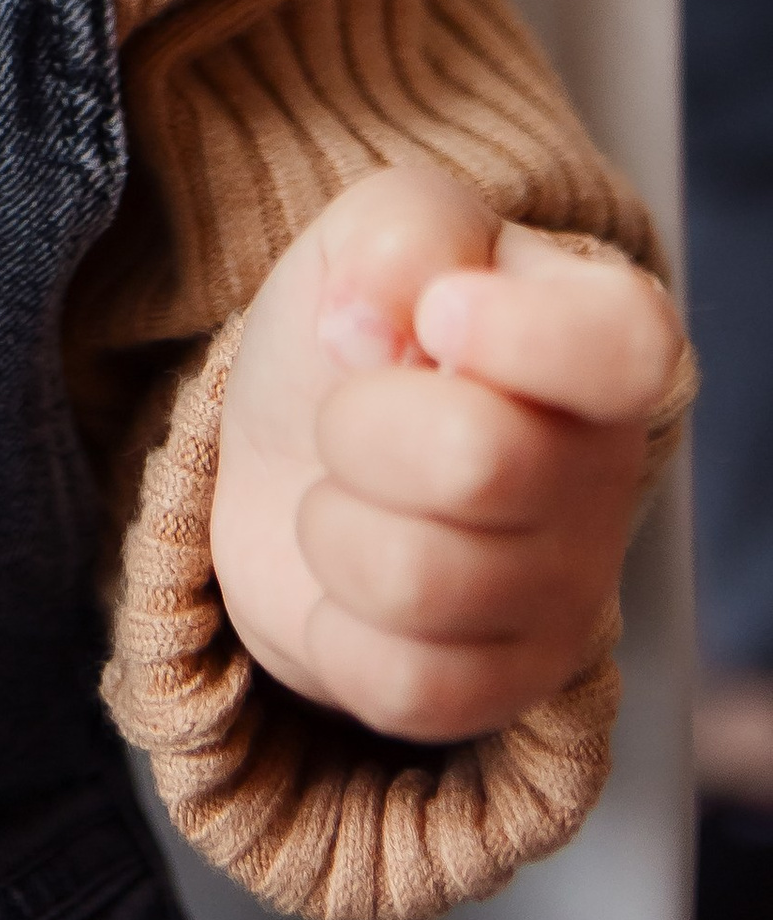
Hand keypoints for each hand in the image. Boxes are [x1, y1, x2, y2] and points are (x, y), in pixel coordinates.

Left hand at [210, 163, 680, 742]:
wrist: (296, 444)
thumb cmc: (363, 326)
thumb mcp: (380, 227)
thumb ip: (403, 232)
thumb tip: (374, 327)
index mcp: (605, 341)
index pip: (623, 348)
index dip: (516, 333)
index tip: (435, 314)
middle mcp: (606, 475)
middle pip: (474, 460)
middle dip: (357, 423)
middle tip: (352, 410)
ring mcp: (566, 596)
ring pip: (414, 579)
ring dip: (332, 523)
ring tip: (352, 493)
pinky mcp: (503, 691)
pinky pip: (398, 683)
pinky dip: (332, 624)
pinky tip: (350, 582)